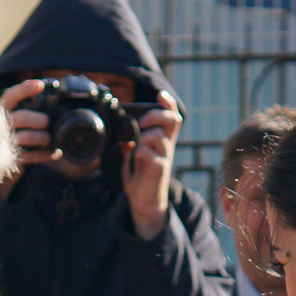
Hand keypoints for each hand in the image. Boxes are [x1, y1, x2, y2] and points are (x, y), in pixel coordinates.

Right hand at [0, 80, 50, 172]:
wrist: (3, 161)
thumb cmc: (16, 133)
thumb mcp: (20, 117)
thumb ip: (31, 106)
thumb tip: (50, 92)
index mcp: (3, 110)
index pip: (11, 96)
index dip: (24, 89)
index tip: (40, 85)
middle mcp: (1, 125)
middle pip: (20, 117)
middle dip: (36, 119)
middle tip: (46, 122)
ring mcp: (5, 142)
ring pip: (25, 137)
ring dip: (41, 137)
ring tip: (48, 139)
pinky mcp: (12, 158)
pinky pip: (30, 156)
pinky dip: (45, 154)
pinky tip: (54, 153)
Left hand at [123, 93, 181, 241]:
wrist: (143, 201)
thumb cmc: (140, 175)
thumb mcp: (132, 152)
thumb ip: (130, 140)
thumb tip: (122, 129)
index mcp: (161, 139)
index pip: (172, 116)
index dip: (168, 103)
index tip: (159, 95)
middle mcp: (166, 146)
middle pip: (174, 120)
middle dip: (157, 114)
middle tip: (141, 122)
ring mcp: (164, 158)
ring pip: (160, 136)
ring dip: (144, 135)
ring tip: (134, 143)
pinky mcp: (159, 171)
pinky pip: (153, 155)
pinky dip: (141, 152)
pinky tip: (134, 156)